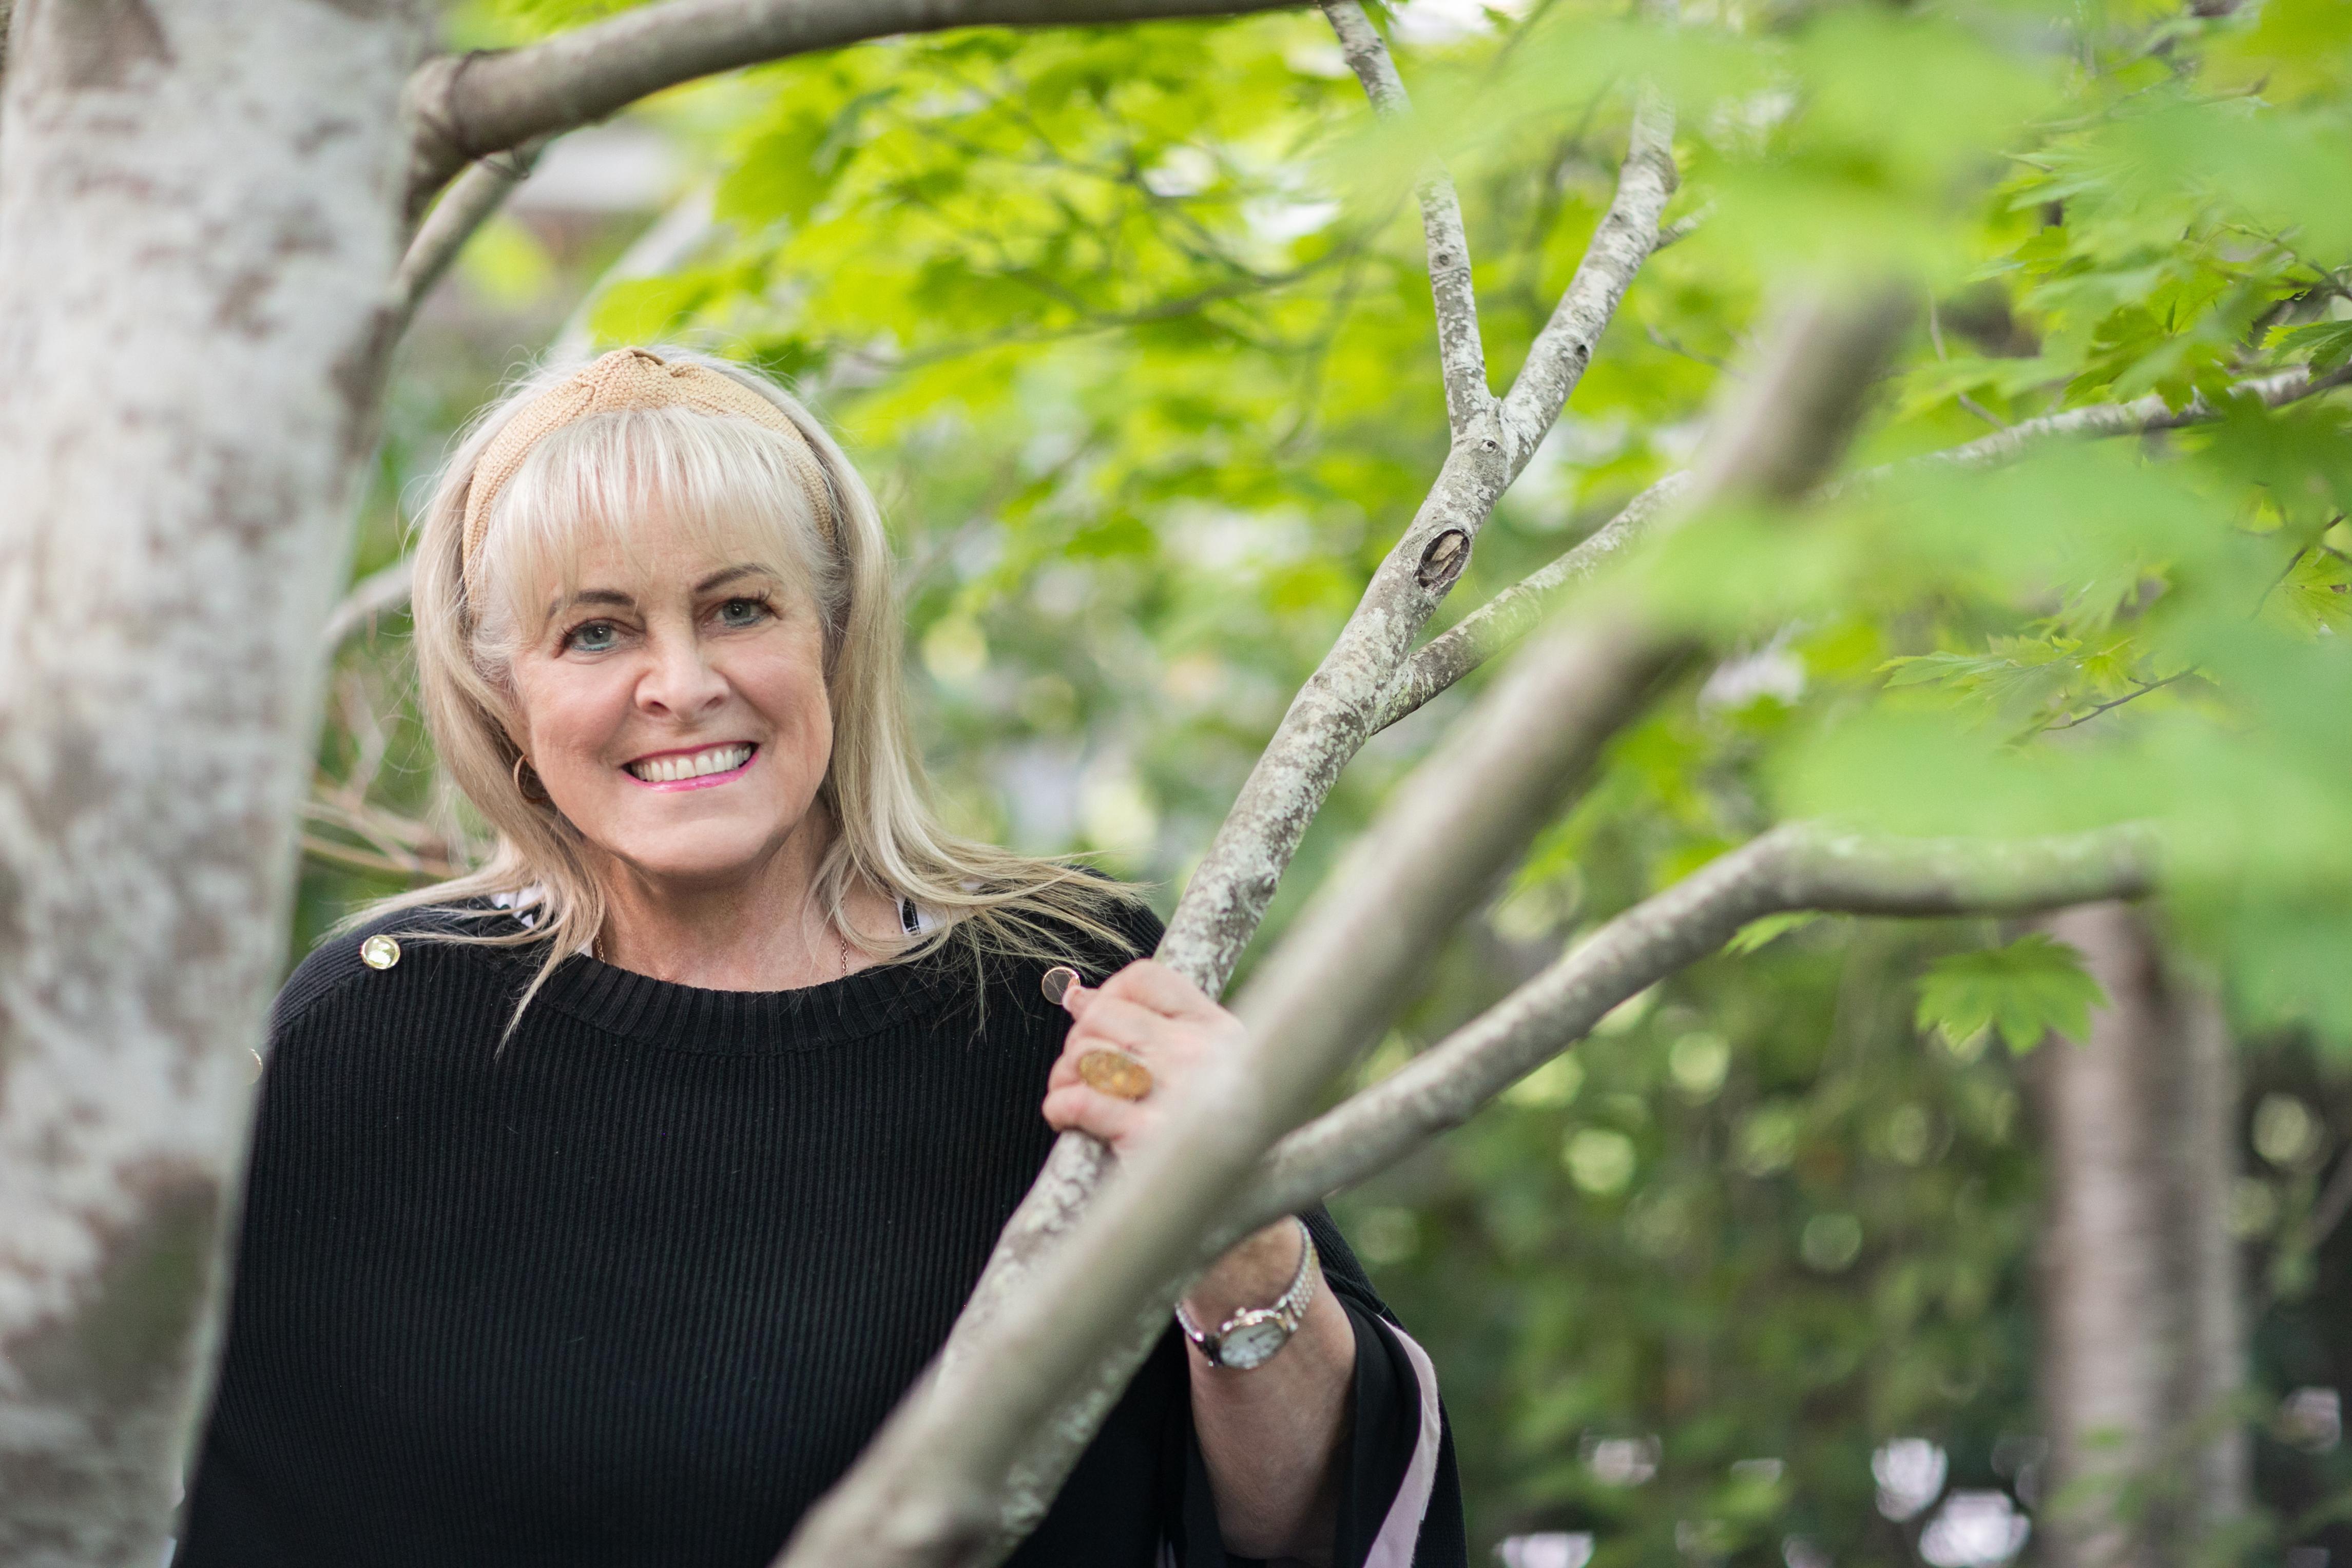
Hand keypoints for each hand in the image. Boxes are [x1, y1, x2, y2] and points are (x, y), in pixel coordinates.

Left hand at [1040, 958, 1242, 1157]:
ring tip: (1074, 1093)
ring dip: (1065, 1074)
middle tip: (1083, 1069)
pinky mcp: (1148, 1137)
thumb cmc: (1213, 1130)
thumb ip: (1151, 1025)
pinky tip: (1066, 1116)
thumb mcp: (1205, 1065)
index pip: (1146, 978)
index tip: (1100, 1023)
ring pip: (1085, 1052)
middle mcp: (1198, 1053)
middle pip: (1104, 1013)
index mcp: (1217, 1029)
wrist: (1244, 1200)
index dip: (1108, 994)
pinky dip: (1060, 1106)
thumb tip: (1074, 994)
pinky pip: (1080, 1100)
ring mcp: (1175, 1093)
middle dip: (1078, 1038)